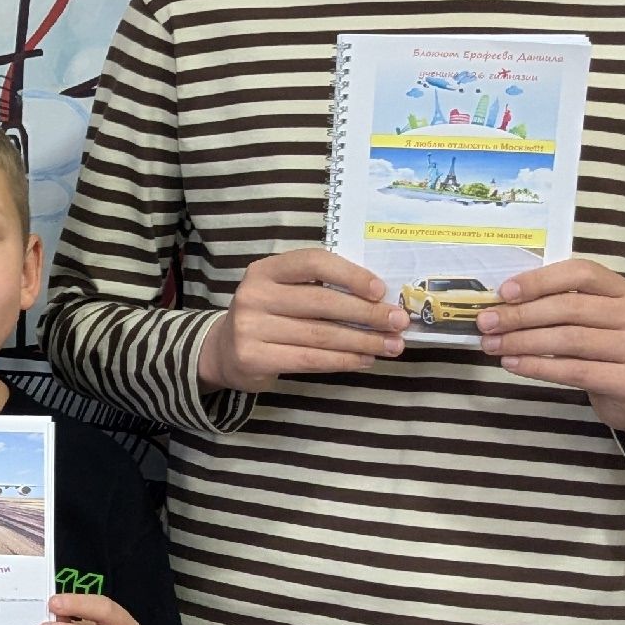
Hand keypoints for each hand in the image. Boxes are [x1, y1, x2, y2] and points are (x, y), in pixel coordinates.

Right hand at [199, 249, 405, 392]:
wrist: (224, 351)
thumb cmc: (269, 317)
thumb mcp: (284, 292)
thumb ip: (320, 289)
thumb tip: (381, 300)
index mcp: (265, 270)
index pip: (313, 263)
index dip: (350, 274)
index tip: (381, 290)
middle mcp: (254, 295)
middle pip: (321, 302)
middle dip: (367, 313)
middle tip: (399, 322)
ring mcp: (249, 327)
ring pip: (320, 335)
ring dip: (363, 341)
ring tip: (391, 345)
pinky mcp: (253, 357)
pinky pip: (309, 359)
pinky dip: (343, 361)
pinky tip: (364, 360)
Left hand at [478, 258, 624, 431]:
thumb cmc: (608, 351)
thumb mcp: (594, 321)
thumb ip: (560, 306)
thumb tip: (501, 304)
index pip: (581, 273)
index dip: (540, 280)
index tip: (504, 292)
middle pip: (570, 308)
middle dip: (521, 315)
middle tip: (485, 323)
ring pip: (569, 340)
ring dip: (522, 342)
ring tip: (492, 345)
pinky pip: (574, 371)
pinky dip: (537, 366)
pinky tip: (512, 364)